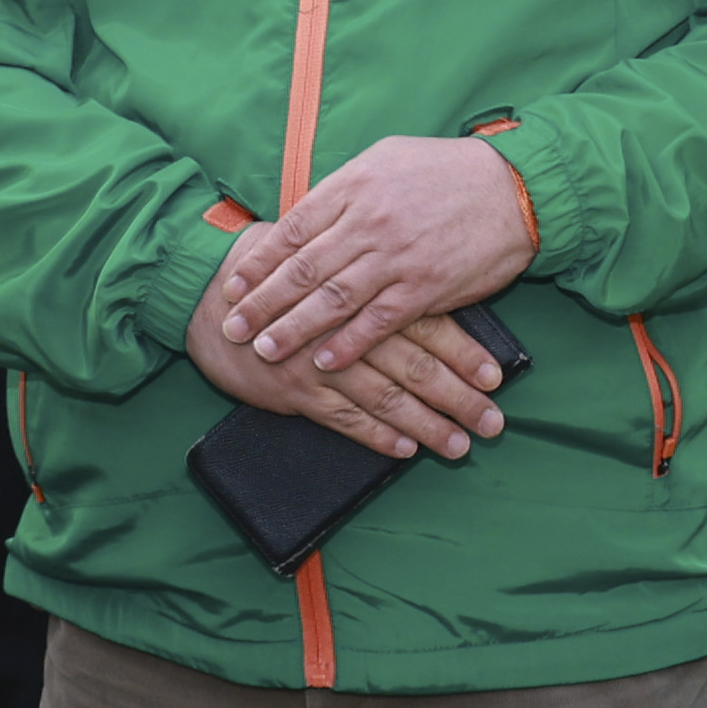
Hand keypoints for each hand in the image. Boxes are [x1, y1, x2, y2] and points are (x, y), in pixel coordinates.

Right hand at [188, 260, 511, 461]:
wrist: (210, 296)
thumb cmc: (280, 273)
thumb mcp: (329, 258)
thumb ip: (377, 276)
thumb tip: (437, 291)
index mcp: (363, 292)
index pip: (425, 324)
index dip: (464, 353)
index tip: (496, 378)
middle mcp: (346, 329)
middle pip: (414, 367)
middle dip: (458, 398)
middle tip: (492, 423)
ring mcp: (319, 363)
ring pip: (385, 398)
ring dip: (426, 426)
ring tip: (458, 446)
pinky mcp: (293, 390)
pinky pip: (344, 419)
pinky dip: (376, 436)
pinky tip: (404, 450)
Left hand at [212, 138, 533, 377]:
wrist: (512, 188)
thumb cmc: (446, 171)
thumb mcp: (386, 159)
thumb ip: (342, 190)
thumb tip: (302, 217)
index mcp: (355, 185)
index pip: (293, 229)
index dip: (259, 261)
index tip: (232, 284)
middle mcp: (369, 221)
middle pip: (303, 269)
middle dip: (262, 301)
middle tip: (231, 326)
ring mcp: (397, 257)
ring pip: (333, 299)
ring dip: (294, 328)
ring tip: (264, 349)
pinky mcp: (426, 288)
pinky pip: (378, 322)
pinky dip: (348, 344)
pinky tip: (323, 361)